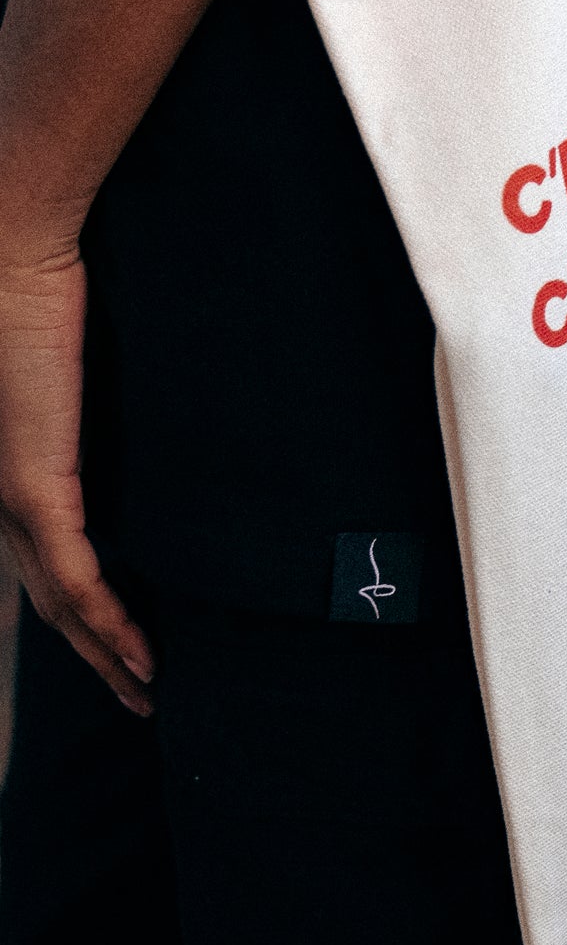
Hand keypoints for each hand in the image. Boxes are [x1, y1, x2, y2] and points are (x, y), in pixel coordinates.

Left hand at [0, 239, 153, 713]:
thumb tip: (172, 415)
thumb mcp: (89, 361)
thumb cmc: (50, 282)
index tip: (131, 647)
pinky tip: (142, 661)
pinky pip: (77, 582)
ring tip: (150, 695)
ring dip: (107, 659)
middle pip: (52, 602)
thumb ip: (109, 403)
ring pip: (61, 607)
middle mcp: (4, 495)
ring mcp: (14, 498)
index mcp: (16, 466)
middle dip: (97, 657)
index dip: (86, 615)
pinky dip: (112, 629)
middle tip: (143, 695)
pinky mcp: (33, 489)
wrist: (10, 249)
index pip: (49, 561)